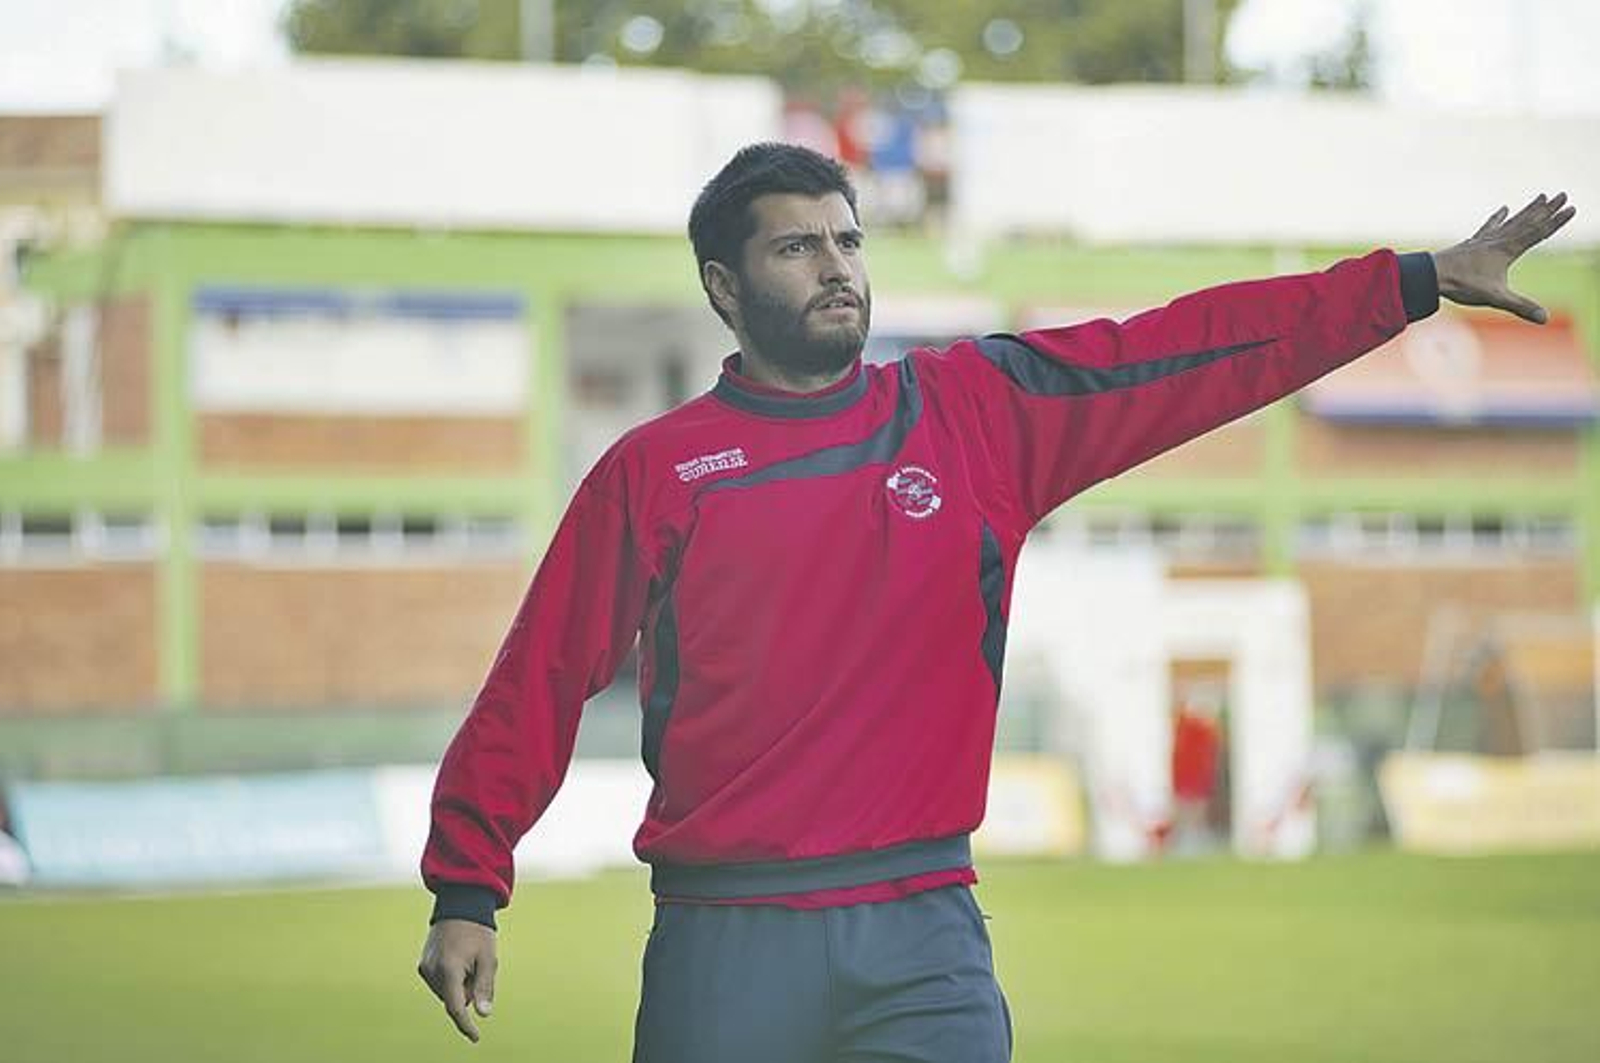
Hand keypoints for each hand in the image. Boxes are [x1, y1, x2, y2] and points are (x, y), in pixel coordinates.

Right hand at [417, 919, 497, 1042]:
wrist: (459, 905)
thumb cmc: (478, 931)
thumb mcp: (488, 958)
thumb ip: (485, 987)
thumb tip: (483, 1014)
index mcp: (448, 969)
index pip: (455, 1007)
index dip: (465, 1024)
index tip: (475, 1037)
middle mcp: (432, 971)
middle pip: (454, 999)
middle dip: (469, 991)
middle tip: (478, 966)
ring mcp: (425, 968)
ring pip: (447, 992)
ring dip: (460, 984)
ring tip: (467, 958)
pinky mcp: (423, 965)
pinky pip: (440, 983)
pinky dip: (452, 979)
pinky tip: (458, 958)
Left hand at [1432, 192, 1575, 323]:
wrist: (1430, 275)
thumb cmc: (1461, 285)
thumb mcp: (1494, 297)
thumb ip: (1520, 306)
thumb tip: (1544, 318)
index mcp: (1507, 250)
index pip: (1538, 232)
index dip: (1557, 221)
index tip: (1573, 207)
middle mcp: (1498, 240)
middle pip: (1528, 221)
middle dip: (1547, 209)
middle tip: (1564, 194)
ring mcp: (1484, 240)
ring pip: (1512, 221)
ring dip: (1529, 210)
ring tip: (1542, 196)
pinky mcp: (1472, 243)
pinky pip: (1490, 226)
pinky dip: (1499, 218)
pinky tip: (1503, 209)